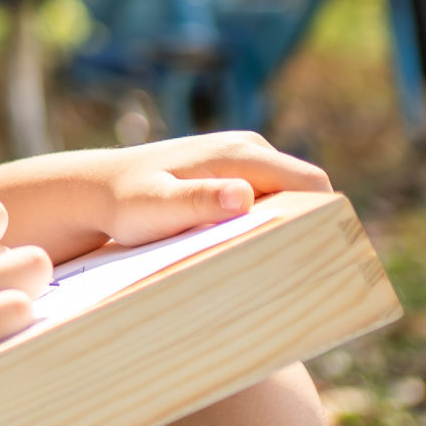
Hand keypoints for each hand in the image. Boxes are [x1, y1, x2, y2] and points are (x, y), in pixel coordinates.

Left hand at [95, 131, 331, 246]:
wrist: (98, 188)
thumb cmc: (124, 201)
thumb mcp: (155, 207)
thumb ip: (198, 202)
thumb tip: (244, 196)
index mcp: (241, 155)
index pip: (311, 185)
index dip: (326, 220)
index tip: (323, 260)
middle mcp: (249, 149)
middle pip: (306, 193)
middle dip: (310, 227)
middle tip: (301, 276)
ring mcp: (242, 160)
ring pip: (288, 197)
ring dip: (288, 227)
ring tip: (275, 269)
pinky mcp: (233, 175)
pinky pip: (268, 200)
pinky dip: (268, 224)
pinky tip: (251, 254)